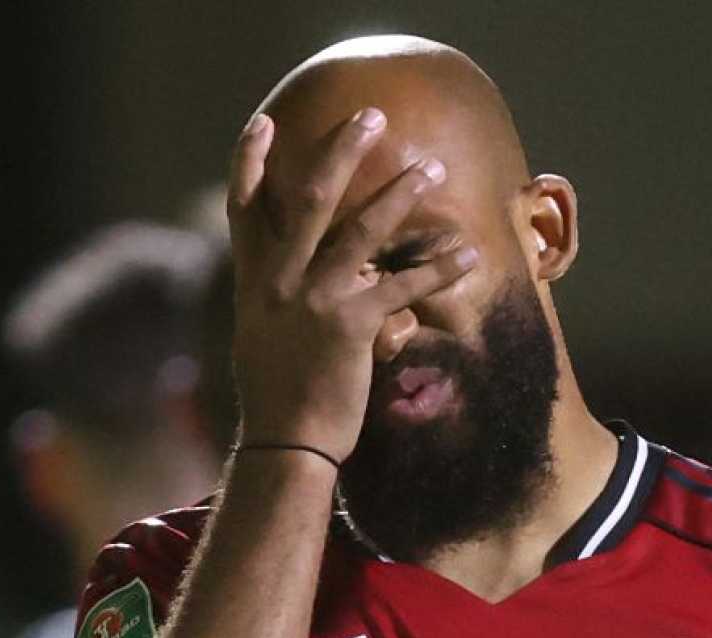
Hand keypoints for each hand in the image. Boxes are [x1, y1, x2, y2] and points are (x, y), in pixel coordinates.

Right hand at [226, 107, 478, 460]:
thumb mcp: (264, 338)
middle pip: (308, 199)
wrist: (286, 448)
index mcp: (255, 282)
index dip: (249, 162)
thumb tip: (305, 284)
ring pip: (361, 230)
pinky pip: (402, 286)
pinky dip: (438, 268)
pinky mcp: (350, 326)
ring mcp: (313, 300)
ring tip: (431, 167)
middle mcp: (278, 282)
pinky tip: (468, 255)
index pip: (243, 208)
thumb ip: (280, 300)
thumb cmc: (280, 398)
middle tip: (370, 116)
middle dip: (340, 152)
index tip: (265, 123)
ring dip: (399, 194)